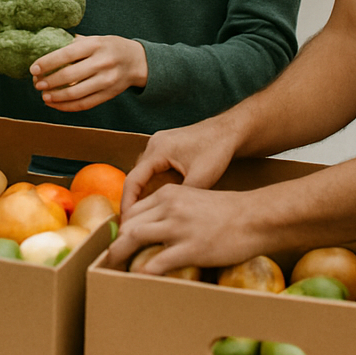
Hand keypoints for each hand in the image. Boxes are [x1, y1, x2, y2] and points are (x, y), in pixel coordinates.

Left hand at [31, 35, 145, 110]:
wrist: (136, 61)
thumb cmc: (108, 47)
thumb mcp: (94, 39)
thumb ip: (73, 43)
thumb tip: (45, 45)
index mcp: (95, 45)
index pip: (67, 54)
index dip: (47, 63)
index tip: (33, 69)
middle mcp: (102, 63)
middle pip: (69, 76)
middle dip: (49, 82)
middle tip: (36, 84)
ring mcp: (106, 80)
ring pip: (75, 93)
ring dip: (55, 97)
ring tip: (44, 96)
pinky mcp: (108, 95)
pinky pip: (84, 104)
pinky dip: (66, 106)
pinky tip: (55, 104)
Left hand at [105, 181, 262, 273]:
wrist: (256, 217)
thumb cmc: (229, 212)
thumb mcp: (194, 199)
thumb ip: (173, 208)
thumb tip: (157, 227)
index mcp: (168, 194)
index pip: (132, 211)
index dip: (121, 229)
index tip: (119, 243)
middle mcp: (168, 206)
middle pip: (128, 224)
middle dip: (116, 244)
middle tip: (111, 261)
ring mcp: (178, 227)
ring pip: (134, 238)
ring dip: (120, 256)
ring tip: (115, 271)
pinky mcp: (190, 248)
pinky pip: (157, 262)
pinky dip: (143, 272)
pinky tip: (139, 280)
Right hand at [119, 119, 238, 214]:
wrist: (228, 131)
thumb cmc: (217, 149)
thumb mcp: (201, 178)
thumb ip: (182, 198)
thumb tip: (168, 218)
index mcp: (158, 150)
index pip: (133, 179)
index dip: (128, 202)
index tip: (127, 222)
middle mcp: (153, 145)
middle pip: (135, 176)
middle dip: (133, 200)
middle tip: (132, 223)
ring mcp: (159, 144)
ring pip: (143, 173)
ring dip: (142, 192)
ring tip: (142, 216)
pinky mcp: (166, 147)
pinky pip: (152, 168)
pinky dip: (152, 184)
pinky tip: (156, 200)